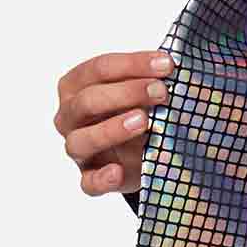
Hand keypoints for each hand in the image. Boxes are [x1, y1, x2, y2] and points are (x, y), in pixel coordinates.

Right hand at [54, 49, 174, 197]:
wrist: (143, 148)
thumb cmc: (138, 107)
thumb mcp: (143, 88)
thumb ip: (152, 77)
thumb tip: (175, 66)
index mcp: (77, 85)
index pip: (99, 68)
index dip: (133, 64)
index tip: (167, 65)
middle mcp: (70, 116)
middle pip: (88, 101)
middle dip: (127, 93)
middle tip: (161, 92)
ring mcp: (78, 148)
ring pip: (81, 140)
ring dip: (111, 130)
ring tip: (143, 121)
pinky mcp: (90, 177)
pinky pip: (88, 182)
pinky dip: (101, 179)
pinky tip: (117, 172)